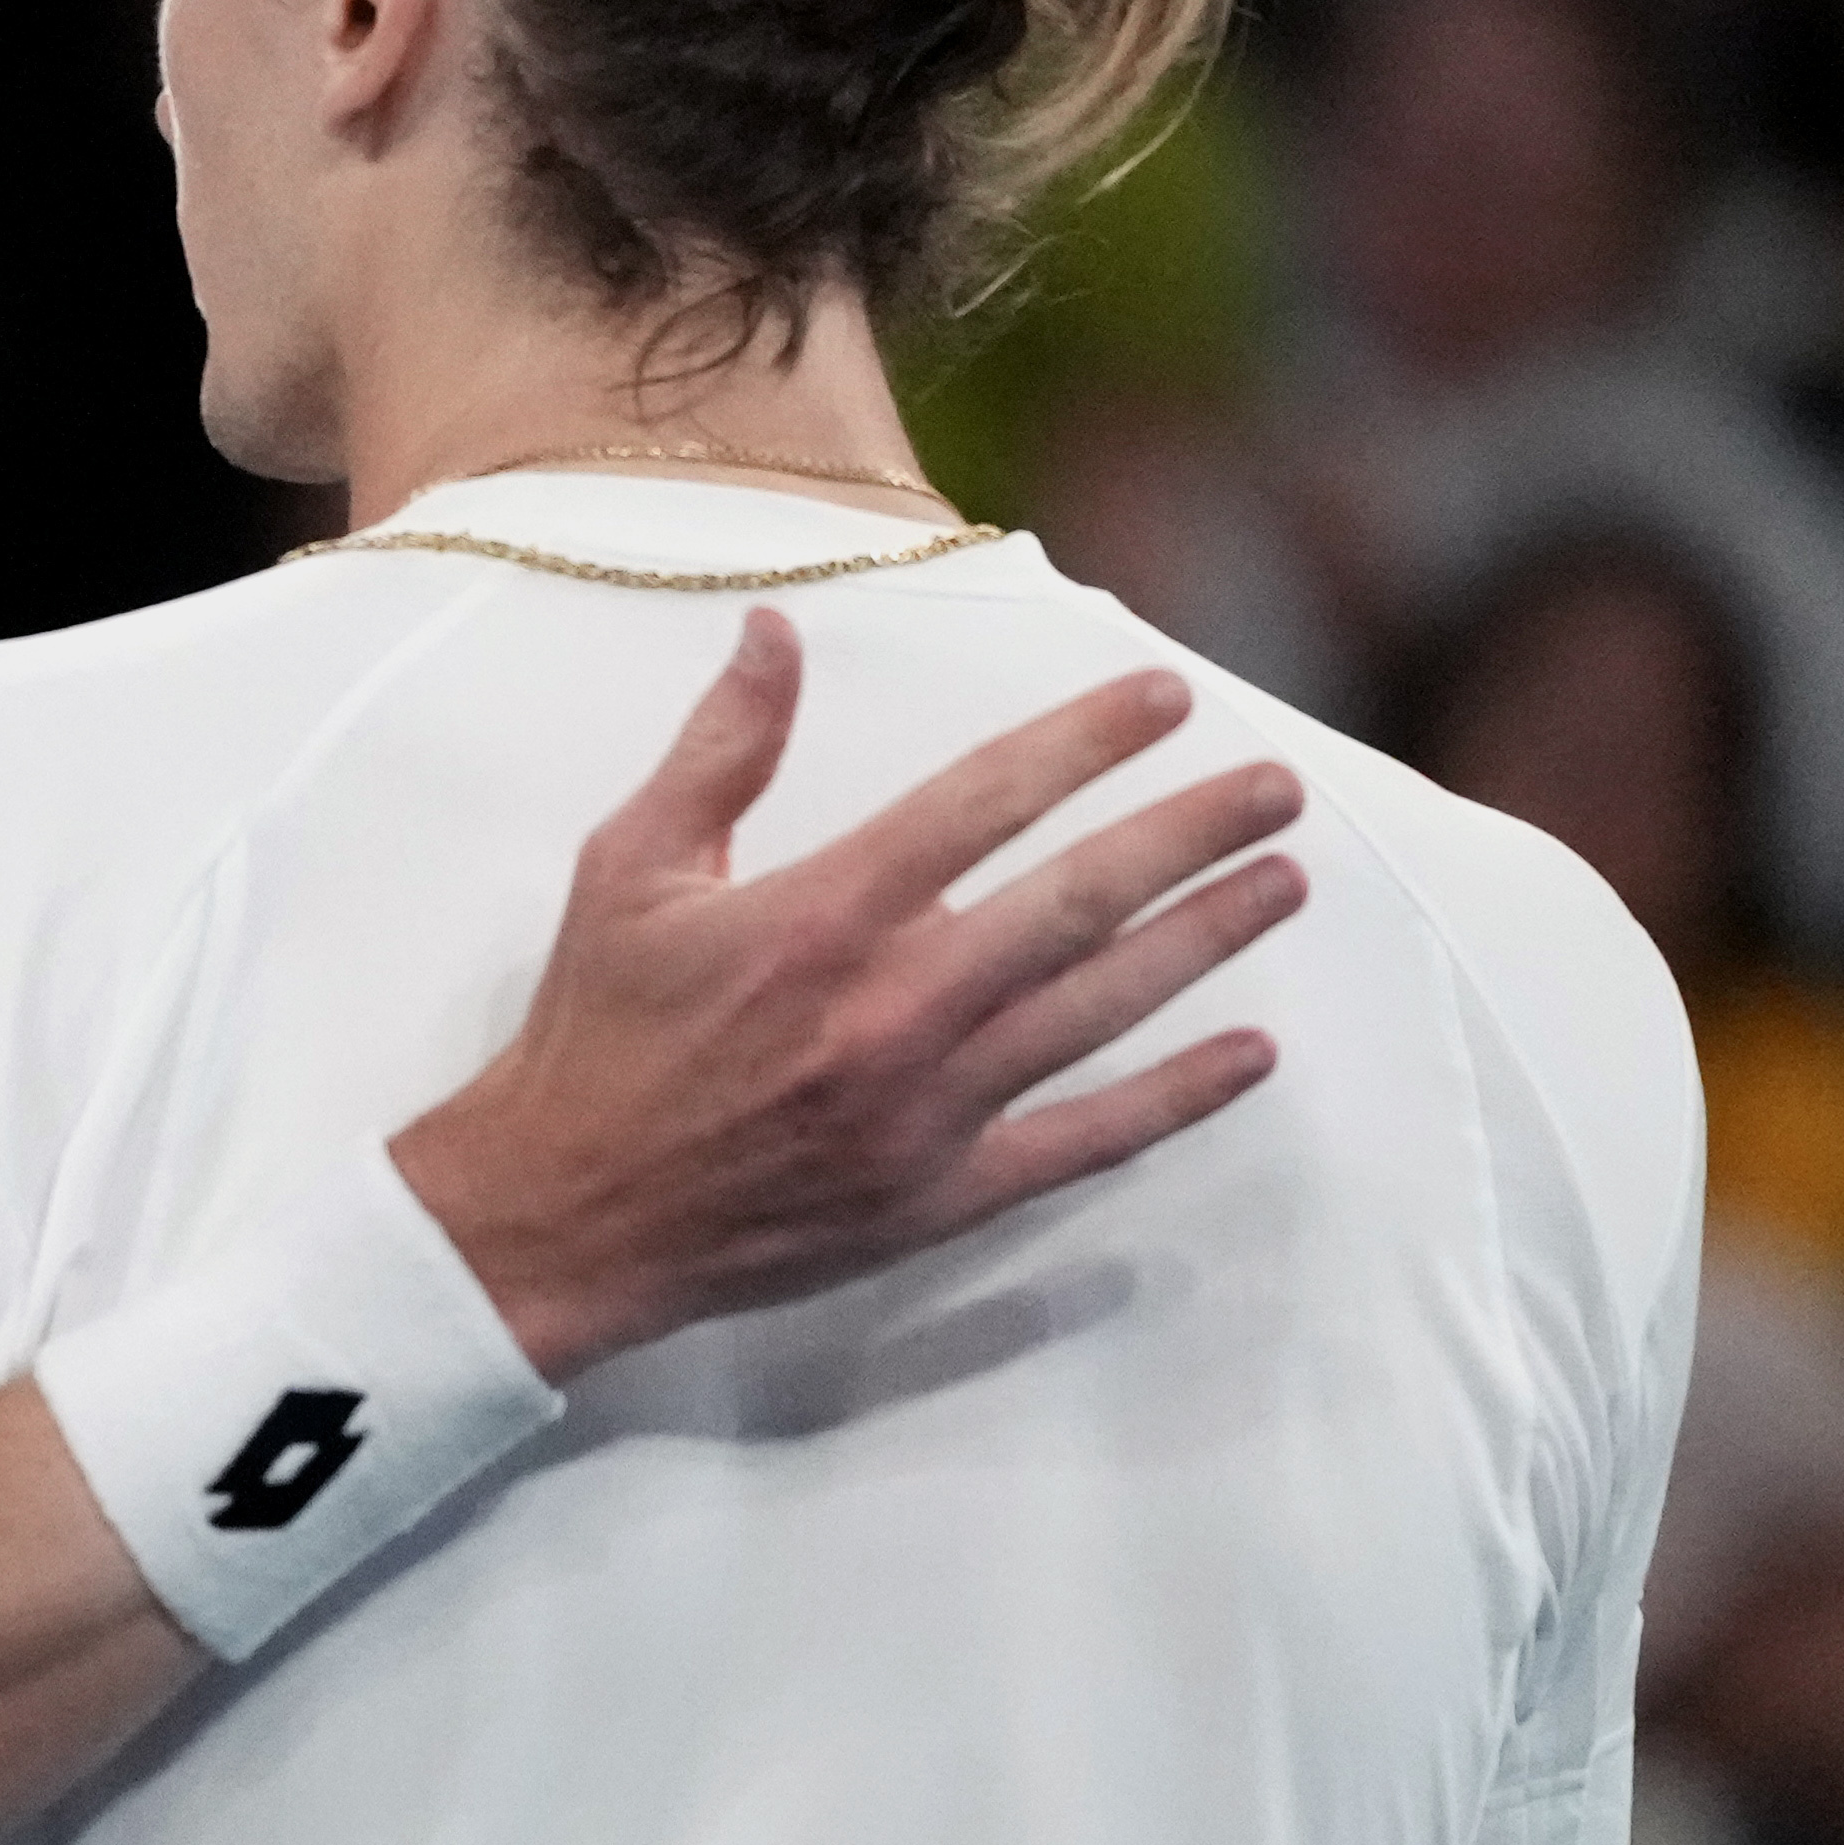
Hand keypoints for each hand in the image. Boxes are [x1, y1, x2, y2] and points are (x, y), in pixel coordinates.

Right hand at [396, 608, 1305, 1374]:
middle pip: (1076, 901)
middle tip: (1276, 787)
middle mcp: (890, 1007)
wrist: (560, 1216)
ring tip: (1283, 883)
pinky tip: (1250, 1056)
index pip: (984, 802)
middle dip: (1189, 835)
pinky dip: (1173, 1100)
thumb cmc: (591, 1032)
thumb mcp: (627, 868)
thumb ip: (719, 750)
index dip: (1085, 741)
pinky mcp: (939, 1194)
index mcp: (818, 916)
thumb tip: (776, 628)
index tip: (1166, 697)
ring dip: (1202, 941)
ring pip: (1099, 1009)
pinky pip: (1081, 1141)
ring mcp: (925, 1108)